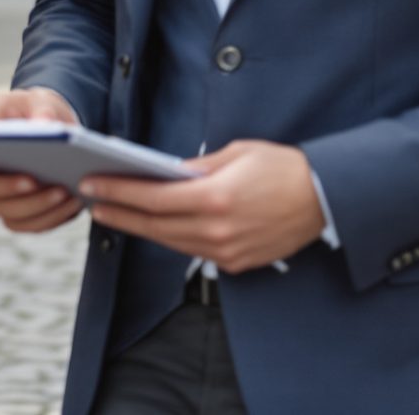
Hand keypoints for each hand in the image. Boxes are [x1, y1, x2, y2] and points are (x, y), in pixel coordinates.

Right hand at [0, 87, 85, 233]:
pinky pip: (36, 225)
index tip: (29, 179)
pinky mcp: (27, 212)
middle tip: (60, 189)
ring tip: (71, 194)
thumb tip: (44, 126)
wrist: (46, 120)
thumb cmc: (31, 108)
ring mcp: (5, 201)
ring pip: (16, 220)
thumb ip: (39, 109)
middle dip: (30, 202)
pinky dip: (56, 217)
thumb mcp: (35, 100)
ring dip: (45, 211)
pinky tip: (76, 202)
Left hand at [79, 140, 325, 272]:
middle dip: (119, 212)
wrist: (328, 199)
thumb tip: (163, 172)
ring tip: (114, 213)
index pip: (151, 198)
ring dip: (140, 227)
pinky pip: (193, 251)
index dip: (117, 191)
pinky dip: (170, 238)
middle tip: (92, 202)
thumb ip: (196, 167)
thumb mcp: (236, 154)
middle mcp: (217, 230)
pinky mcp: (237, 263)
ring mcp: (227, 251)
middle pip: (154, 224)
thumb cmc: (283, 168)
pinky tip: (153, 226)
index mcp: (214, 198)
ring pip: (170, 242)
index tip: (91, 185)